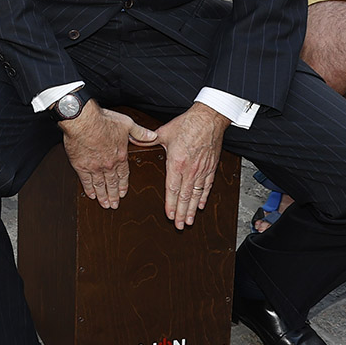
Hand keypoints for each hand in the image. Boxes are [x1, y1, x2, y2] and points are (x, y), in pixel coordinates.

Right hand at [60, 102, 157, 208]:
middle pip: (112, 184)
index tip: (123, 193)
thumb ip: (140, 132)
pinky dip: (89, 189)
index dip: (123, 186)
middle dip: (114, 196)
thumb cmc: (103, 120)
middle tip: (114, 205)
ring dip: (103, 196)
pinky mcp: (81, 166)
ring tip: (104, 204)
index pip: (123, 175)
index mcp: (120, 156)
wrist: (83, 121)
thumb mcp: (127, 123)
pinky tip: (91, 195)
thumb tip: (152, 136)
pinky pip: (86, 181)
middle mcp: (108, 164)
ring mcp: (94, 167)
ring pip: (100, 185)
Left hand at [154, 104, 228, 227]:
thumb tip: (134, 140)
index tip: (168, 216)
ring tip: (189, 221)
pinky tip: (200, 205)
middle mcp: (190, 170)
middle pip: (185, 196)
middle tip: (179, 225)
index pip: (172, 189)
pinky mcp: (210, 167)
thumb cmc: (187, 124)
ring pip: (196, 194)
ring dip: (192, 209)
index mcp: (176, 163)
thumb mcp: (164, 132)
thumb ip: (148, 139)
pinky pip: (207, 186)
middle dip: (181, 213)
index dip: (170, 204)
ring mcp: (201, 170)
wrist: (208, 119)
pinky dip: (204, 197)